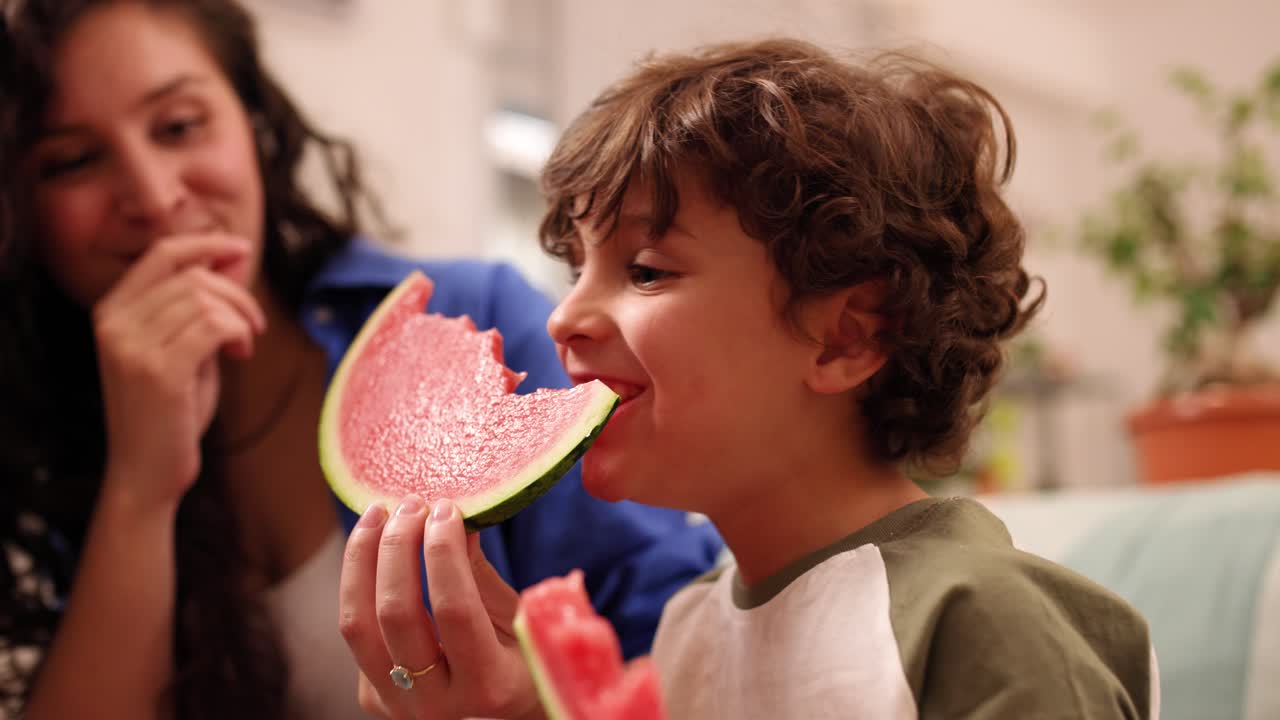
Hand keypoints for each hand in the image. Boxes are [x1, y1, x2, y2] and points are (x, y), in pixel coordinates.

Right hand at [94, 234, 265, 508]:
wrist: (146, 471)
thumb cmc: (170, 408)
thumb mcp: (184, 345)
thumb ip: (200, 303)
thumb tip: (232, 255)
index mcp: (112, 310)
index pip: (162, 253)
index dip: (207, 244)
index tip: (242, 249)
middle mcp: (114, 323)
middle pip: (192, 276)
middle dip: (236, 294)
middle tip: (253, 325)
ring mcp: (131, 347)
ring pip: (206, 300)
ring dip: (240, 317)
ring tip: (243, 345)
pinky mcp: (158, 372)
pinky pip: (213, 326)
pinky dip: (238, 333)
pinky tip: (240, 354)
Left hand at [339, 497, 543, 719]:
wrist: (503, 706)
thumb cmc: (521, 656)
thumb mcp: (516, 618)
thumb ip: (480, 575)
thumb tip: (453, 519)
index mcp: (488, 685)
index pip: (454, 609)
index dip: (444, 552)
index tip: (446, 509)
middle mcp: (436, 705)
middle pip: (396, 614)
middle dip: (399, 546)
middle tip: (412, 504)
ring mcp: (397, 706)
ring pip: (357, 624)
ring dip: (362, 559)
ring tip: (379, 513)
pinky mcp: (372, 696)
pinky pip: (355, 629)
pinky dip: (359, 580)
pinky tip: (374, 546)